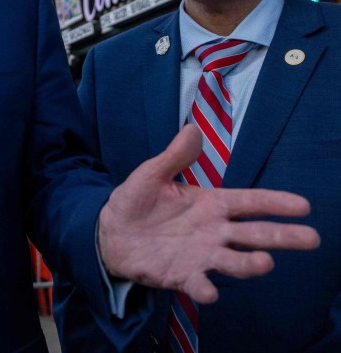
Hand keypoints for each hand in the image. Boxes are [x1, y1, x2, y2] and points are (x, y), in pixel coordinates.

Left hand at [98, 124, 319, 303]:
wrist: (109, 232)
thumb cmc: (136, 201)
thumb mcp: (152, 174)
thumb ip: (174, 156)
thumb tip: (193, 129)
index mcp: (211, 204)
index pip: (250, 202)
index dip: (275, 203)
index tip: (303, 205)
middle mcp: (214, 231)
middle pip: (255, 234)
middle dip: (283, 236)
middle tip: (311, 238)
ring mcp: (201, 255)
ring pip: (235, 261)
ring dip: (250, 264)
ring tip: (265, 262)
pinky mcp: (182, 275)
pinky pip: (199, 284)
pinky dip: (206, 289)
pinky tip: (209, 291)